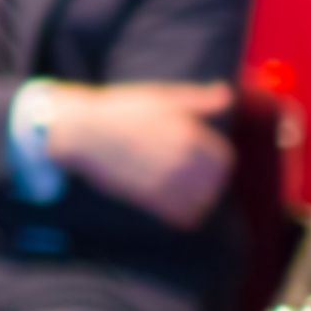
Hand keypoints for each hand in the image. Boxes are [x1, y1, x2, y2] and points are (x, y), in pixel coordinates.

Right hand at [44, 81, 235, 226]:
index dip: (218, 158)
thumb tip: (227, 93)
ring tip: (190, 190)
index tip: (207, 156)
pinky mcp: (148, 197)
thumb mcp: (162, 97)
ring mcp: (165, 180)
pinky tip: (178, 204)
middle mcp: (180, 159)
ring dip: (201, 198)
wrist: (83, 130)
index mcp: (188, 134)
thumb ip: (199, 99)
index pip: (224, 158)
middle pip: (216, 181)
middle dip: (211, 179)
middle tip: (199, 175)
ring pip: (202, 201)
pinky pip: (183, 216)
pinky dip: (187, 214)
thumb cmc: (122, 110)